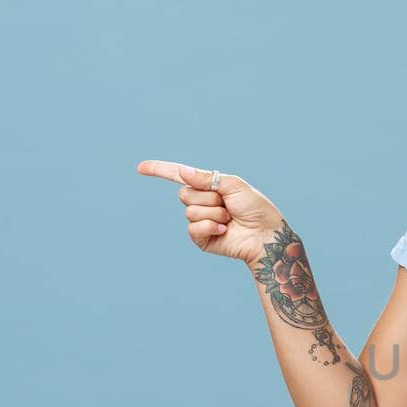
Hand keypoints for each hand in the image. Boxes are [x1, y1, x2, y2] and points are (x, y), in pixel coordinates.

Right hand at [137, 159, 283, 267]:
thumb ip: (206, 178)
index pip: (179, 176)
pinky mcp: (202, 239)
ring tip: (229, 218)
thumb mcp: (232, 185)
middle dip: (208, 197)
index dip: (159, 170)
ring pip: (189, 211)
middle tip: (228, 204)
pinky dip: (209, 226)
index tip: (140, 168)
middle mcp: (202, 202)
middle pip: (184, 193)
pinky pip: (193, 228)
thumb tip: (181, 171)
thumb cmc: (255, 207)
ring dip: (213, 212)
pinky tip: (224, 230)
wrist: (265, 234)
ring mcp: (200, 221)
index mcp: (208, 186)